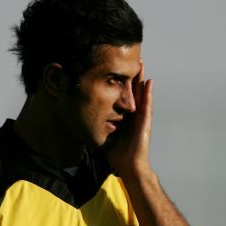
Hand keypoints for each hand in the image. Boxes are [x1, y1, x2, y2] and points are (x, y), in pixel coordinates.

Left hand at [106, 62, 152, 179]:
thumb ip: (96, 127)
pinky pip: (147, 104)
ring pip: (142, 93)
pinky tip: (148, 82)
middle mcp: (134, 114)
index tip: (116, 68)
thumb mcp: (104, 135)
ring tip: (140, 63)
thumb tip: (78, 121)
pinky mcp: (146, 122)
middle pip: (134, 90)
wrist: (129, 166)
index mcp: (125, 116)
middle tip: (131, 58)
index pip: (123, 95)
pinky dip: (148, 93)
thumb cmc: (117, 155)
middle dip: (132, 75)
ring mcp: (141, 117)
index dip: (121, 82)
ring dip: (141, 78)